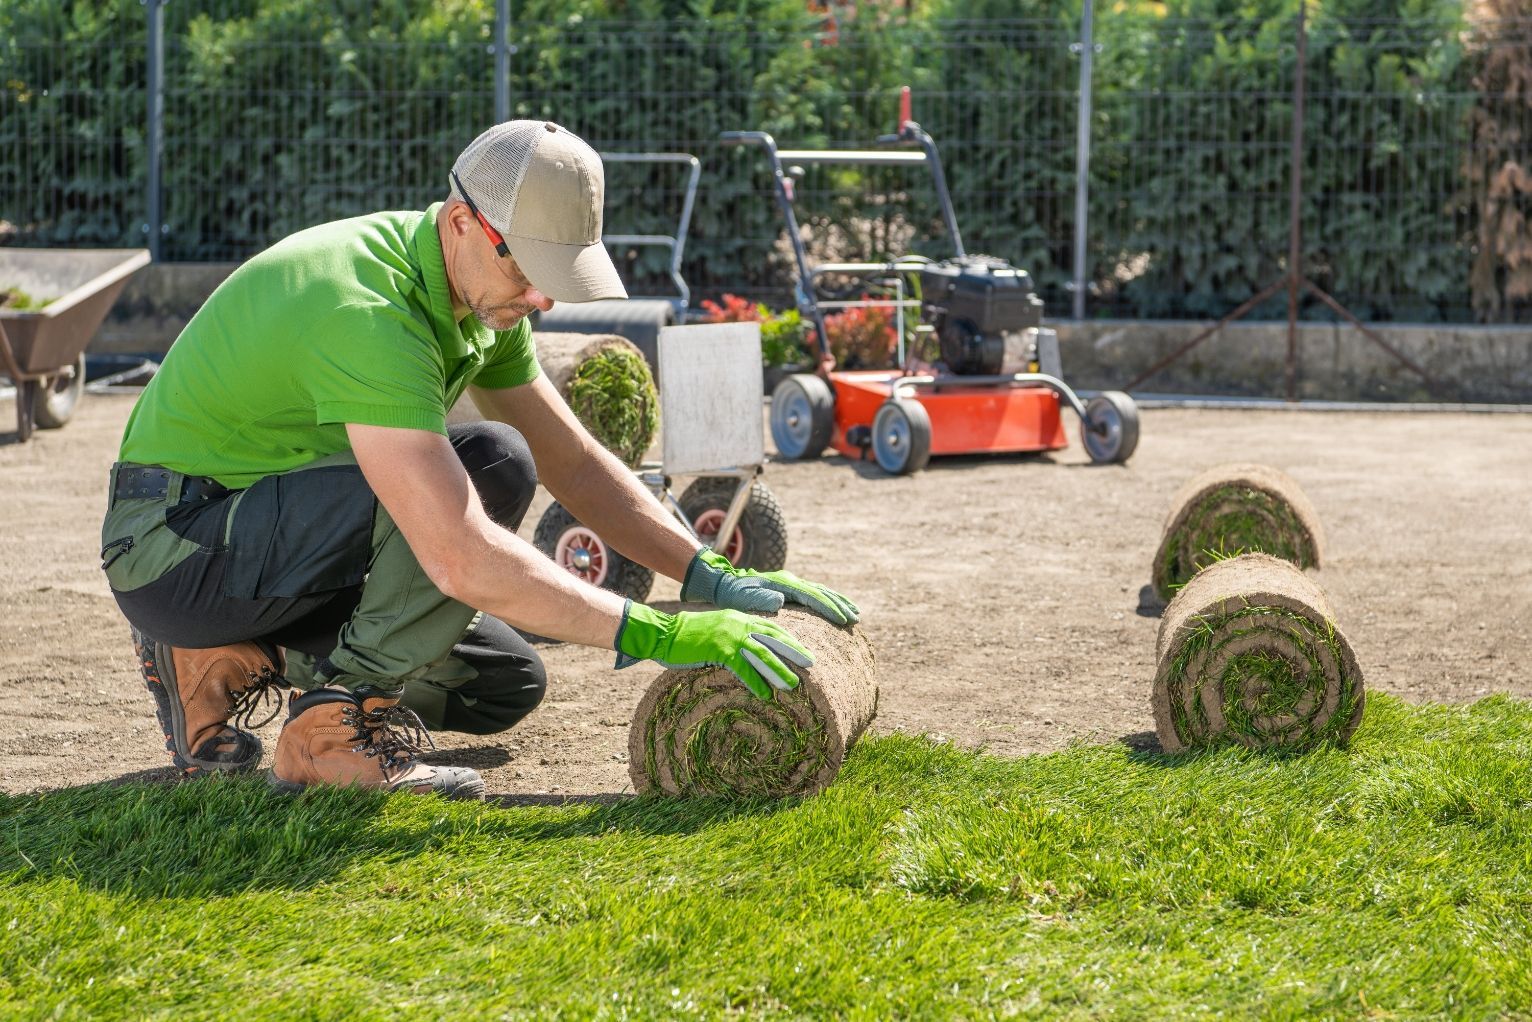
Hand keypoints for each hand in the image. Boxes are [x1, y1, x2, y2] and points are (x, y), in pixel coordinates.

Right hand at [613, 601, 813, 699]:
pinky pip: (742, 668)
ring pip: (762, 653)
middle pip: (773, 638)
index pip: (771, 628)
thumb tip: (749, 652)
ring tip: (792, 685)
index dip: (789, 640)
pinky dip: (754, 682)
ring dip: (779, 670)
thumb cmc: (688, 636)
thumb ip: (734, 638)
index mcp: (739, 618)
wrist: (663, 633)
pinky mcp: (718, 649)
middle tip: (811, 664)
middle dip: (794, 651)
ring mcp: (728, 636)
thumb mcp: (716, 631)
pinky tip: (763, 694)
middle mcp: (738, 623)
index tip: (804, 651)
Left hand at [680, 548, 859, 625]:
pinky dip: (830, 602)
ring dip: (839, 603)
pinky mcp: (791, 590)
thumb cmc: (733, 594)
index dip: (829, 608)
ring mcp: (792, 584)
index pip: (812, 596)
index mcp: (784, 583)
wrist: (725, 583)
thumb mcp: (743, 597)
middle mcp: (791, 581)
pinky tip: (838, 610)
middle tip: (856, 620)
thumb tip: (780, 600)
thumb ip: (760, 598)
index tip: (843, 619)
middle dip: (840, 606)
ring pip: (822, 592)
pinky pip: (815, 595)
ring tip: (856, 615)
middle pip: (822, 593)